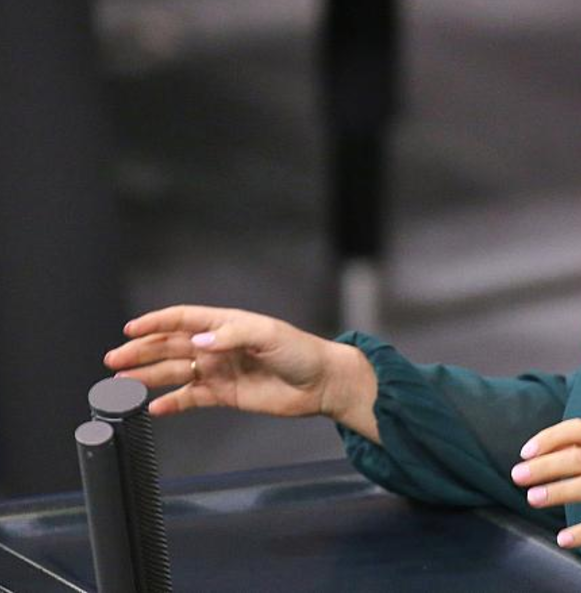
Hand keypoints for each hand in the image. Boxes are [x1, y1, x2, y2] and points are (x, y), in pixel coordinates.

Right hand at [103, 305, 377, 439]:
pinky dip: (171, 403)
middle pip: (171, 347)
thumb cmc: (300, 352)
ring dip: (148, 376)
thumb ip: (233, 335)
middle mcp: (218, 346)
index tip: (131, 330)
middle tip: (113, 359)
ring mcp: (219, 370)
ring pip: (175, 372)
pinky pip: (191, 398)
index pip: (183, 319)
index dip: (156, 322)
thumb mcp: (269, 335)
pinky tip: (152, 408)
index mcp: (227, 324)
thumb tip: (199, 340)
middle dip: (142, 351)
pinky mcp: (225, 394)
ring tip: (120, 382)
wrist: (321, 384)